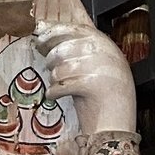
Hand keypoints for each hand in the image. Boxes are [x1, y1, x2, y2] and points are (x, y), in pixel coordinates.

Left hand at [36, 20, 134, 135]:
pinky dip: (53, 92)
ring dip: (54, 78)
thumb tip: (42, 35)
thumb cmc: (100, 98)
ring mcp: (102, 68)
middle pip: (64, 47)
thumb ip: (74, 49)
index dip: (54, 31)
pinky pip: (61, 84)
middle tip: (51, 69)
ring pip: (60, 66)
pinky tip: (56, 96)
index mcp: (106, 44)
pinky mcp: (93, 85)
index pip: (76, 28)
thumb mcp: (91, 67)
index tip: (39, 34)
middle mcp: (106, 52)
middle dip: (51, 58)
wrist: (115, 127)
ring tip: (61, 86)